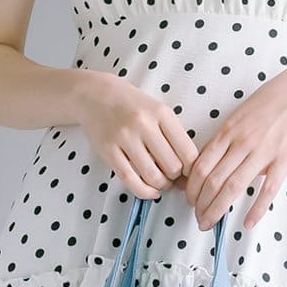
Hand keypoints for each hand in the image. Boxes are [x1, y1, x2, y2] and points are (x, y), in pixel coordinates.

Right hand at [73, 72, 197, 198]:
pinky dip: (144, 192)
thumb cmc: (131, 105)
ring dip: (161, 186)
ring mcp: (124, 137)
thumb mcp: (158, 111)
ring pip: (152, 176)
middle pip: (172, 166)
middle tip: (172, 178)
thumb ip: (174, 136)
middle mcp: (144, 123)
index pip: (188, 151)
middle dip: (175, 178)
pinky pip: (130, 180)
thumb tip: (189, 172)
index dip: (191, 169)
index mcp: (162, 113)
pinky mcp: (108, 150)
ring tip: (161, 183)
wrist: (95, 94)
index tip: (187, 172)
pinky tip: (149, 190)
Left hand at [182, 68, 286, 231]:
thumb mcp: (238, 116)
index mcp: (228, 131)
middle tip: (198, 218)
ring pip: (233, 187)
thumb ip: (224, 141)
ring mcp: (263, 152)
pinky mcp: (284, 160)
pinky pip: (268, 190)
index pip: (201, 166)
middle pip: (213, 180)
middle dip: (201, 204)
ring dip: (217, 209)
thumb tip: (208, 165)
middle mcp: (242, 143)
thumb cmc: (267, 104)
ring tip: (209, 224)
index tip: (189, 200)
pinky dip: (256, 209)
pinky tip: (247, 223)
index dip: (191, 188)